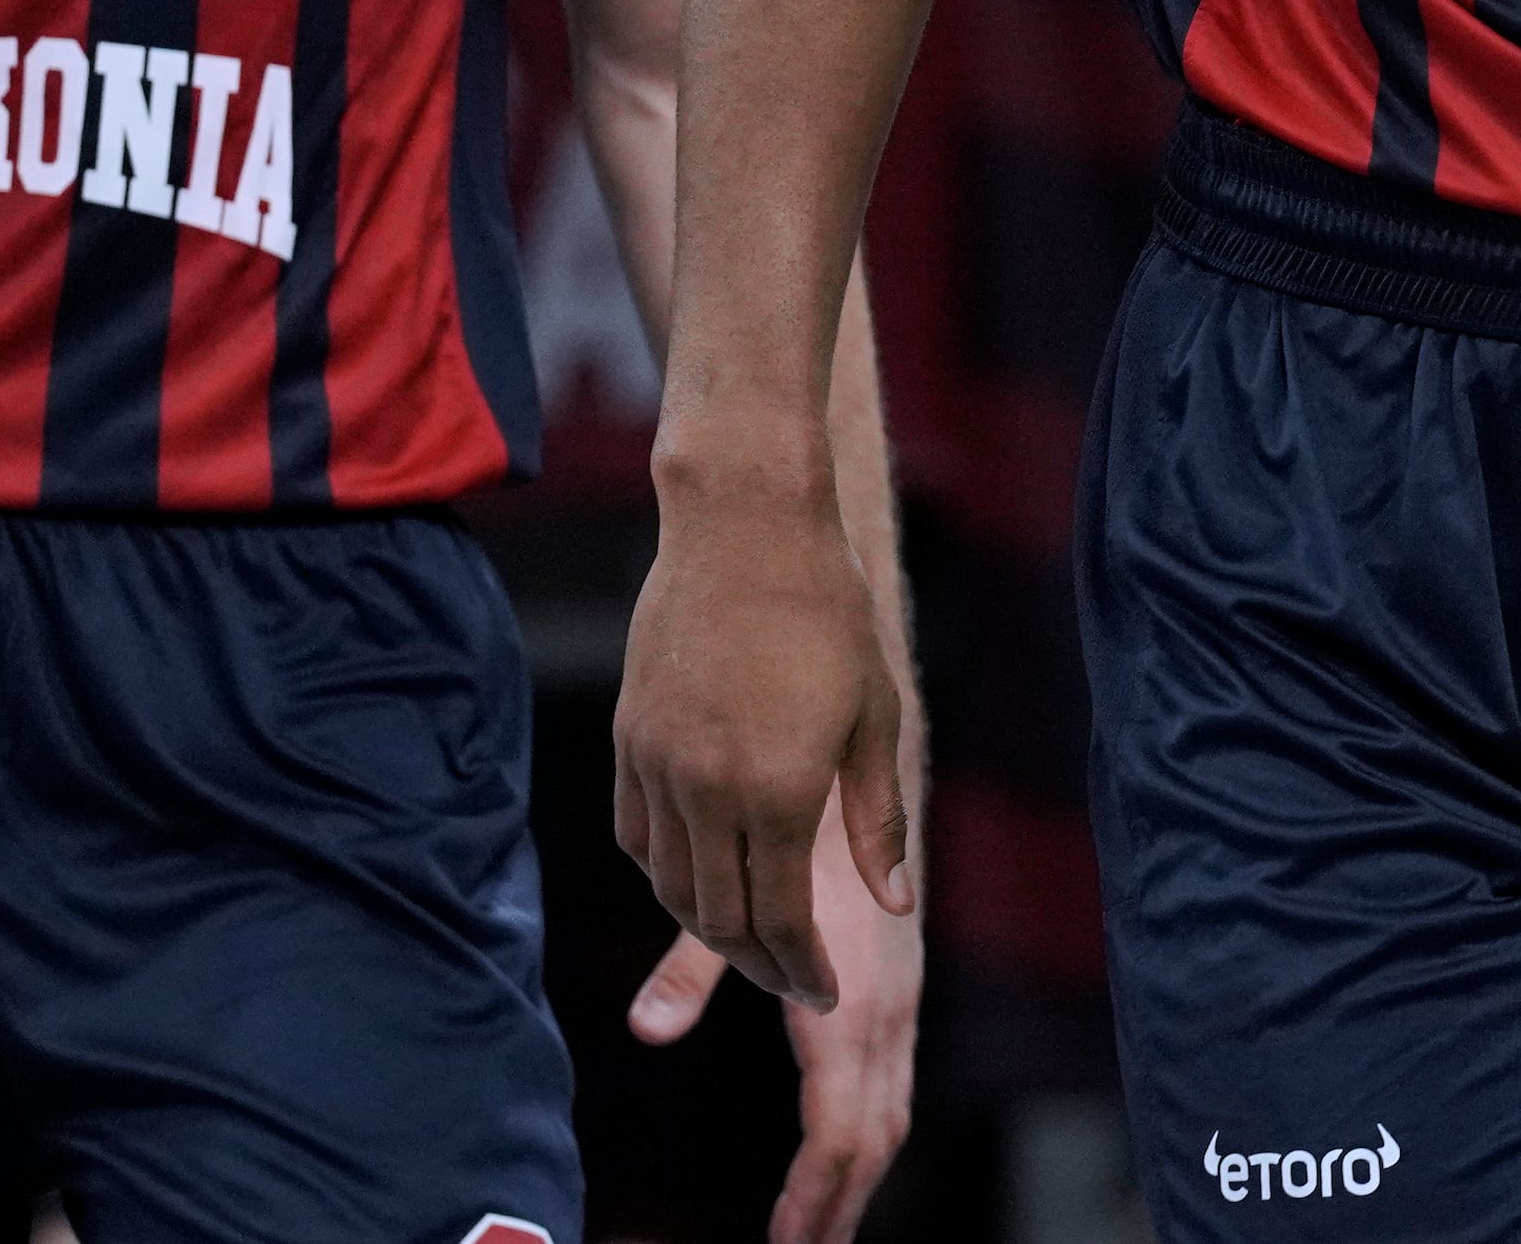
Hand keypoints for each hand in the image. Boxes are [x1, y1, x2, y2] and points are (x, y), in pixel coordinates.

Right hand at [615, 484, 911, 1011]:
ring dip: (709, 927)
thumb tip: (892, 904)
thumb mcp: (875, 716)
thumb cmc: (828, 614)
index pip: (781, 919)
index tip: (825, 993)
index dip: (803, 969)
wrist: (745, 528)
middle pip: (722, 918)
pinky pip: (634, 836)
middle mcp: (708, 790)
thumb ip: (879, 820)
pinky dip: (663, 874)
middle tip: (793, 981)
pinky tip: (695, 878)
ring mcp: (658, 765)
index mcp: (779, 791)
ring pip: (670, 886)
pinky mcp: (628, 738)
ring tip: (749, 939)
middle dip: (761, 965)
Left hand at [625, 775, 926, 1243]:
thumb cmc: (800, 829)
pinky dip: (868, 1140)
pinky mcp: (901, 995)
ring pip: (890, 1118)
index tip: (785, 1243)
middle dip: (840, 1208)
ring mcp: (901, 1006)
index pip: (840, 1130)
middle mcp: (886, 1014)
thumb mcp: (734, 899)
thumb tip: (645, 1029)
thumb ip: (690, 969)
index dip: (813, 1195)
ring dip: (858, 1182)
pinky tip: (840, 1160)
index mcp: (847, 1005)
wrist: (872, 769)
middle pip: (874, 1140)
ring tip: (819, 1232)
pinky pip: (893, 1089)